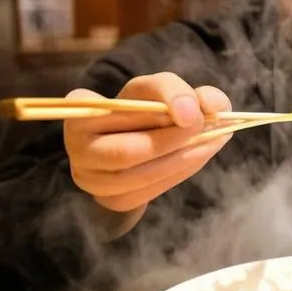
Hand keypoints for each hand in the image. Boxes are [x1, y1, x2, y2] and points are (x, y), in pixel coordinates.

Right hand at [63, 73, 231, 216]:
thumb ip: (186, 92)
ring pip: (141, 174)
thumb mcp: (158, 91)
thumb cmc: (141, 112)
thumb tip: (214, 106)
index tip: (194, 111)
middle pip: (128, 150)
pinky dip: (182, 172)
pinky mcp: (111, 199)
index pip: (117, 103)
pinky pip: (150, 190)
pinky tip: (201, 154)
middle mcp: (77, 144)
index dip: (164, 101)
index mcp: (83, 107)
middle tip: (208, 128)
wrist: (127, 143)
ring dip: (185, 159)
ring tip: (214, 140)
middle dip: (174, 140)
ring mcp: (91, 177)